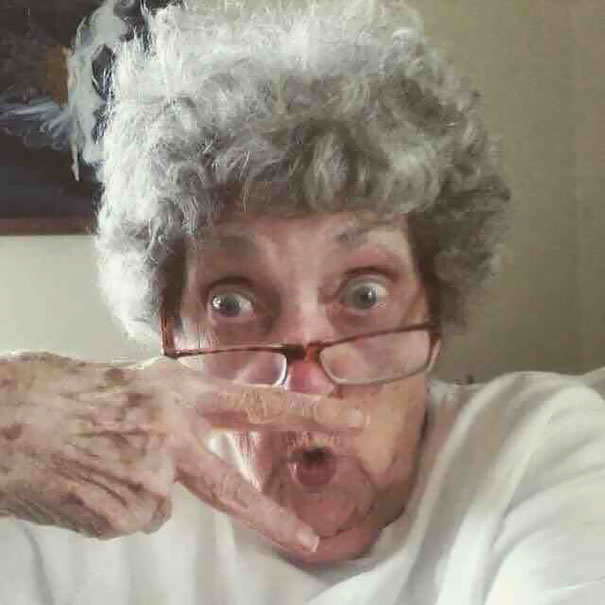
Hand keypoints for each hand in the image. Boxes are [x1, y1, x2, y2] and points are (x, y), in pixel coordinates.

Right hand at [0, 353, 365, 552]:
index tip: (347, 421)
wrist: (8, 419)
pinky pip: (135, 514)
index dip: (307, 412)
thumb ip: (177, 407)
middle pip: (233, 485)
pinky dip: (117, 502)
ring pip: (165, 499)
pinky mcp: (123, 513)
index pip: (258, 401)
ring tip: (99, 462)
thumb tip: (195, 441)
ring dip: (139, 487)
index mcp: (179, 391)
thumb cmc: (66, 391)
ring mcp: (149, 478)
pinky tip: (88, 481)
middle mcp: (173, 433)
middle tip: (309, 537)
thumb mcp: (135, 381)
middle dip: (273, 514)